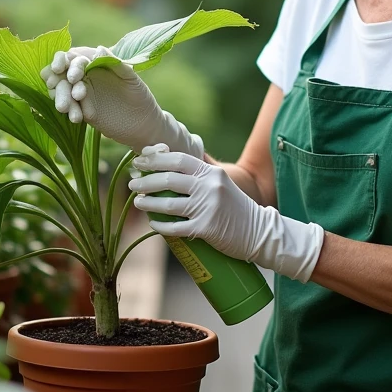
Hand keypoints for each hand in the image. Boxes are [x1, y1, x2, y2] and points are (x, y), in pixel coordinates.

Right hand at [40, 46, 202, 157]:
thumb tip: (99, 48)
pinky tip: (76, 117)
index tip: (62, 70)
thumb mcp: (131, 79)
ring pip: (64, 91)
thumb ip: (116, 64)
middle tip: (74, 94)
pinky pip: (70, 107)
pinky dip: (70, 110)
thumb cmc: (141, 96)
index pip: (75, 57)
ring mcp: (82, 93)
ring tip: (67, 109)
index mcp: (96, 63)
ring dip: (62, 98)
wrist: (143, 124)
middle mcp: (86, 76)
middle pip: (64, 75)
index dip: (64, 61)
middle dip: (62, 84)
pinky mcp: (81, 109)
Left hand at [129, 145, 324, 282]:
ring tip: (137, 202)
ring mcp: (207, 208)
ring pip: (168, 203)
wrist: (259, 232)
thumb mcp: (220, 184)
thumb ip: (200, 175)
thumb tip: (169, 165)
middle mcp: (209, 187)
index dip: (156, 158)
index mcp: (211, 173)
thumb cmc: (235, 208)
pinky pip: (176, 227)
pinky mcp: (206, 229)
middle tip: (132, 184)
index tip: (140, 160)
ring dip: (148, 202)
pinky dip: (161, 226)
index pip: (179, 160)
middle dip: (147, 180)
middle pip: (169, 179)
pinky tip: (153, 223)